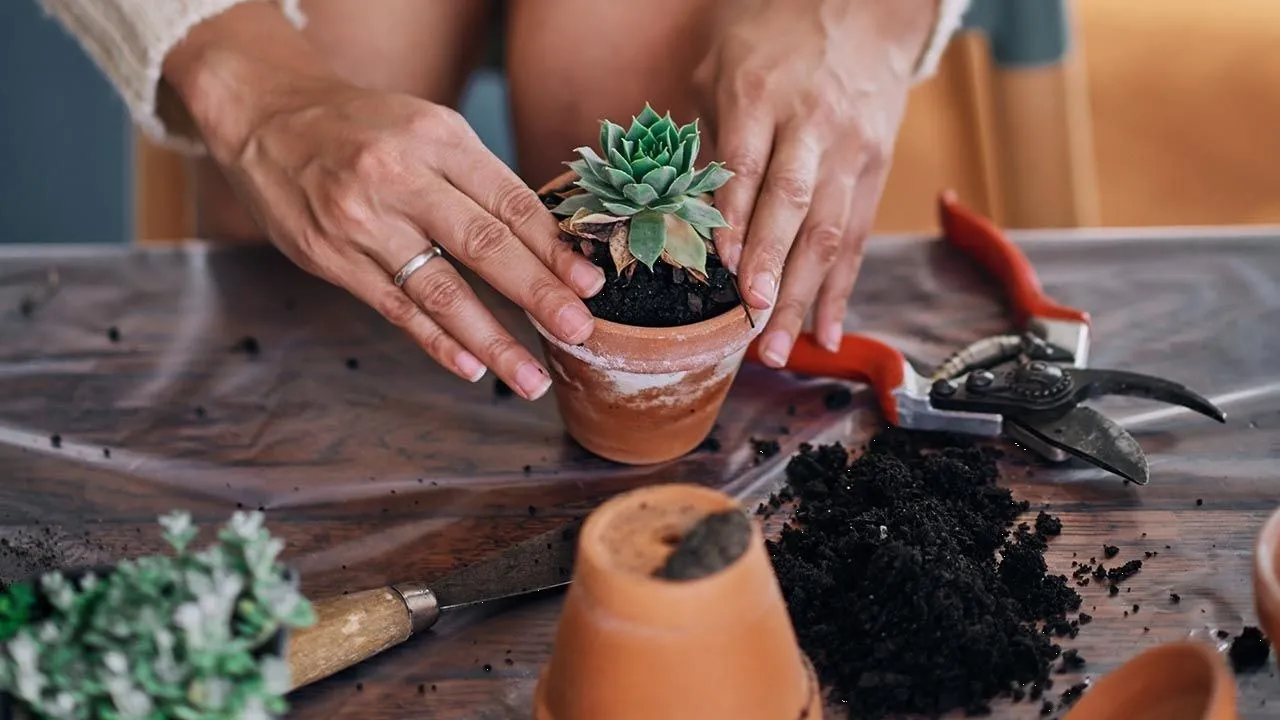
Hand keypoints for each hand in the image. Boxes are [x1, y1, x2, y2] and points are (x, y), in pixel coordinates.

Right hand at [163, 4, 604, 400]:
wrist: (266, 116)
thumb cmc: (364, 127)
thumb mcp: (427, 130)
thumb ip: (479, 183)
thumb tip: (548, 247)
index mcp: (437, 138)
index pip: (510, 203)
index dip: (554, 250)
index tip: (590, 286)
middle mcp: (399, 177)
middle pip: (483, 245)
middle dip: (537, 294)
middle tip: (578, 331)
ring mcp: (362, 221)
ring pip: (440, 290)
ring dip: (492, 339)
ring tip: (530, 377)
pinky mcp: (332, 258)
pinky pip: (395, 307)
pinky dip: (436, 341)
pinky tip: (470, 366)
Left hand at [692, 0, 935, 365]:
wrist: (865, 12)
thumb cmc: (775, 41)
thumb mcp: (723, 68)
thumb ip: (704, 134)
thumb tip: (676, 207)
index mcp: (762, 96)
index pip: (748, 165)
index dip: (735, 220)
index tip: (721, 268)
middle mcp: (812, 126)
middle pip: (794, 205)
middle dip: (772, 266)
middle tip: (752, 317)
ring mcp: (850, 152)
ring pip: (831, 232)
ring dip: (804, 296)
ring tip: (778, 347)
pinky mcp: (875, 172)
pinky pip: (858, 240)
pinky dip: (843, 291)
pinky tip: (828, 333)